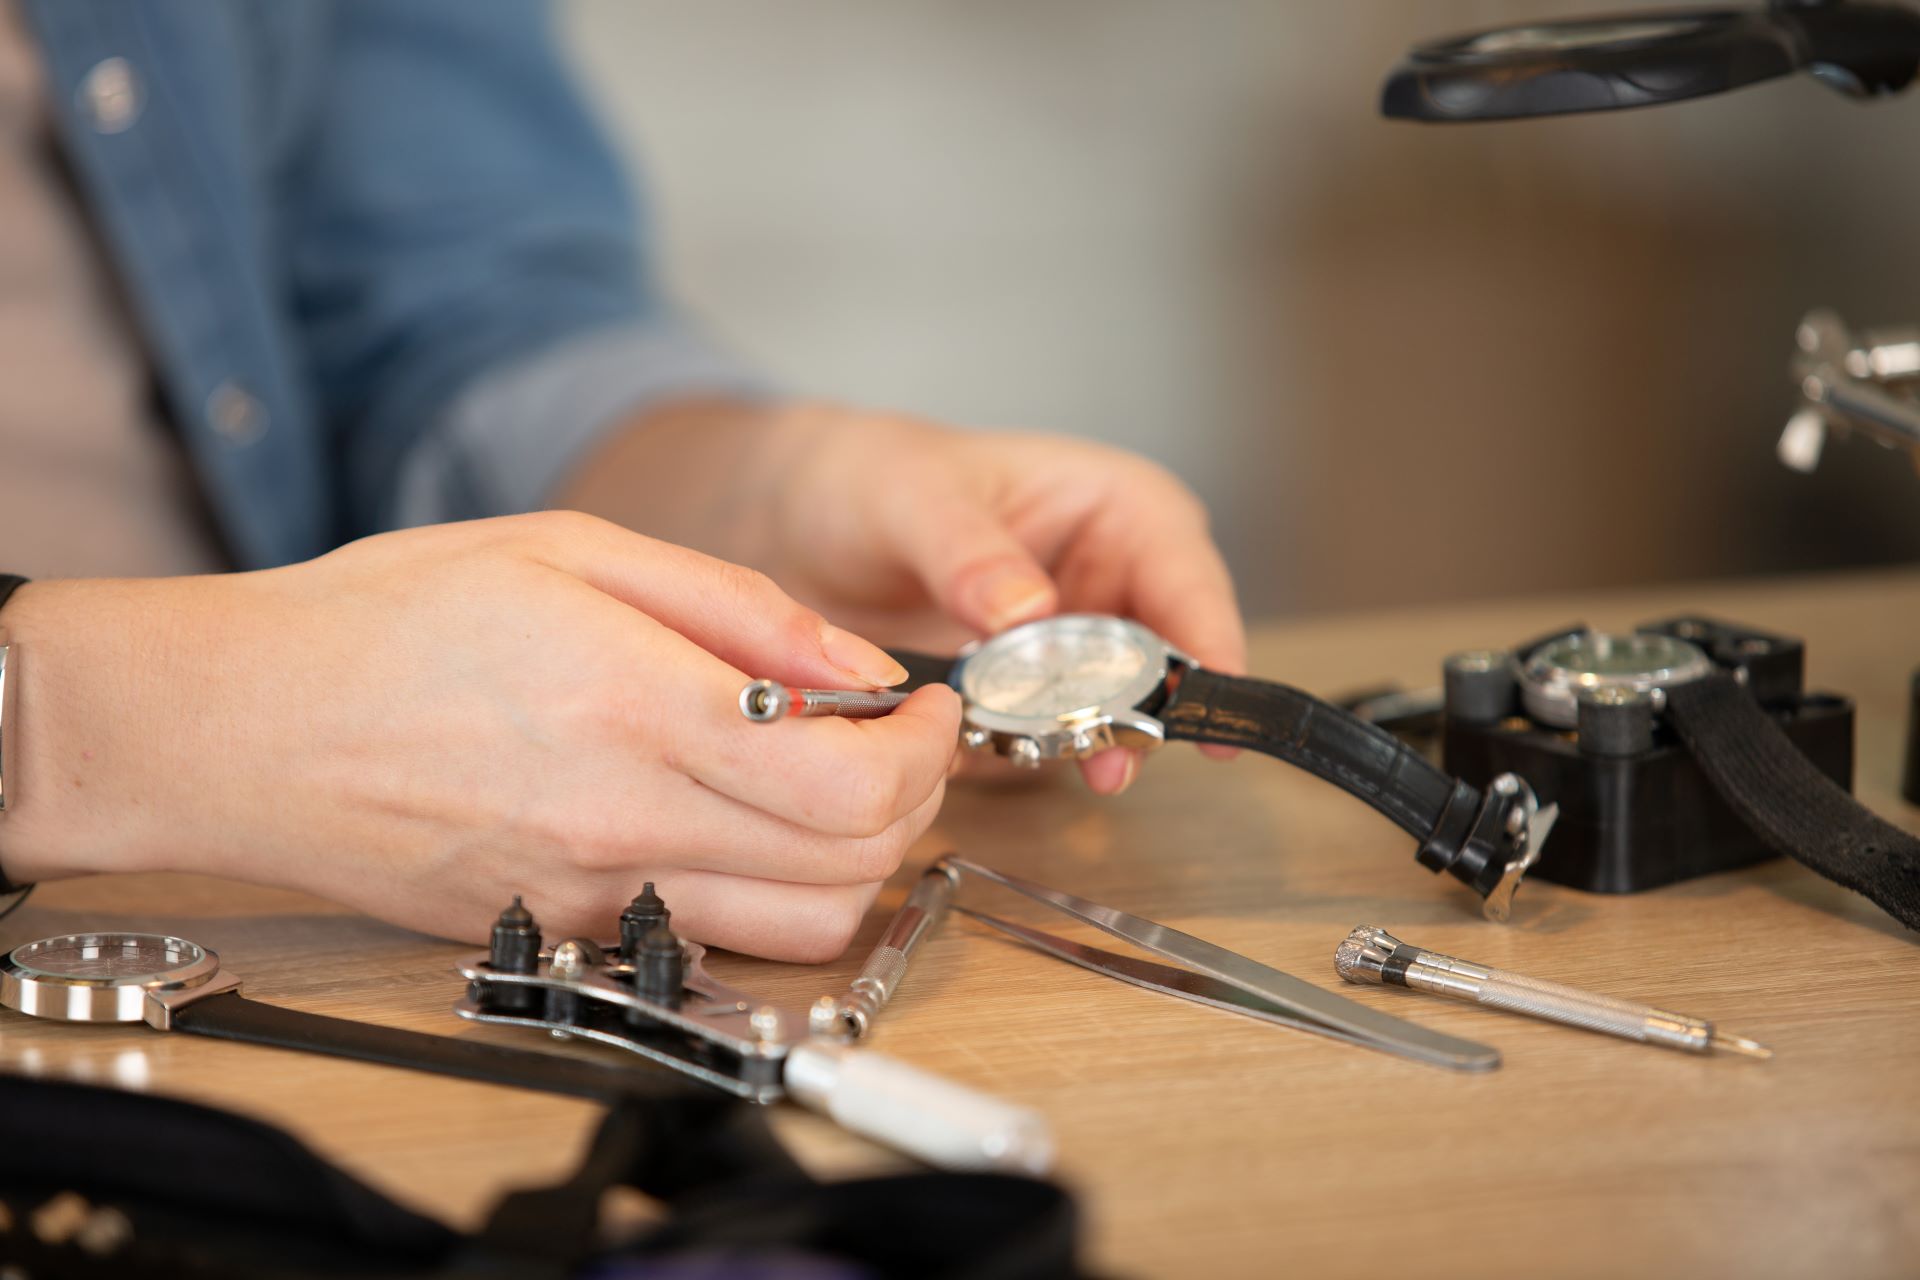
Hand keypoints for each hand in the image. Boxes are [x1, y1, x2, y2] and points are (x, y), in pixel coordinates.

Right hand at [0, 513, 960, 960]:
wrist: (242, 726)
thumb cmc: (388, 618)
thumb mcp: (574, 553)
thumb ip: (739, 611)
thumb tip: (862, 671)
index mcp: (637, 711)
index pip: (853, 785)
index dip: (928, 751)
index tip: (927, 709)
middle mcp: (624, 827)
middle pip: (853, 869)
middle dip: (912, 802)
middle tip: (893, 739)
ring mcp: (593, 898)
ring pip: (803, 928)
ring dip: (856, 861)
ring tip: (829, 782)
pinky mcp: (565, 934)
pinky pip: (717, 938)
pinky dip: (773, 892)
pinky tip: (742, 819)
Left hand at [563, 402, 1245, 793]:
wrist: (794, 524)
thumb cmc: (867, 476)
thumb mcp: (913, 498)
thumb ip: (970, 552)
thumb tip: (1029, 611)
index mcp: (1117, 511)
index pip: (1188, 581)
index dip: (1207, 648)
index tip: (1201, 713)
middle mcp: (1110, 584)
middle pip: (1164, 667)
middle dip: (1139, 714)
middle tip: (1106, 757)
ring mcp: (1071, 653)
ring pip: (1112, 717)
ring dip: (1076, 745)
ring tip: (1035, 754)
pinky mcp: (1025, 705)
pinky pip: (1042, 746)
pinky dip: (1017, 758)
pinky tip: (977, 751)